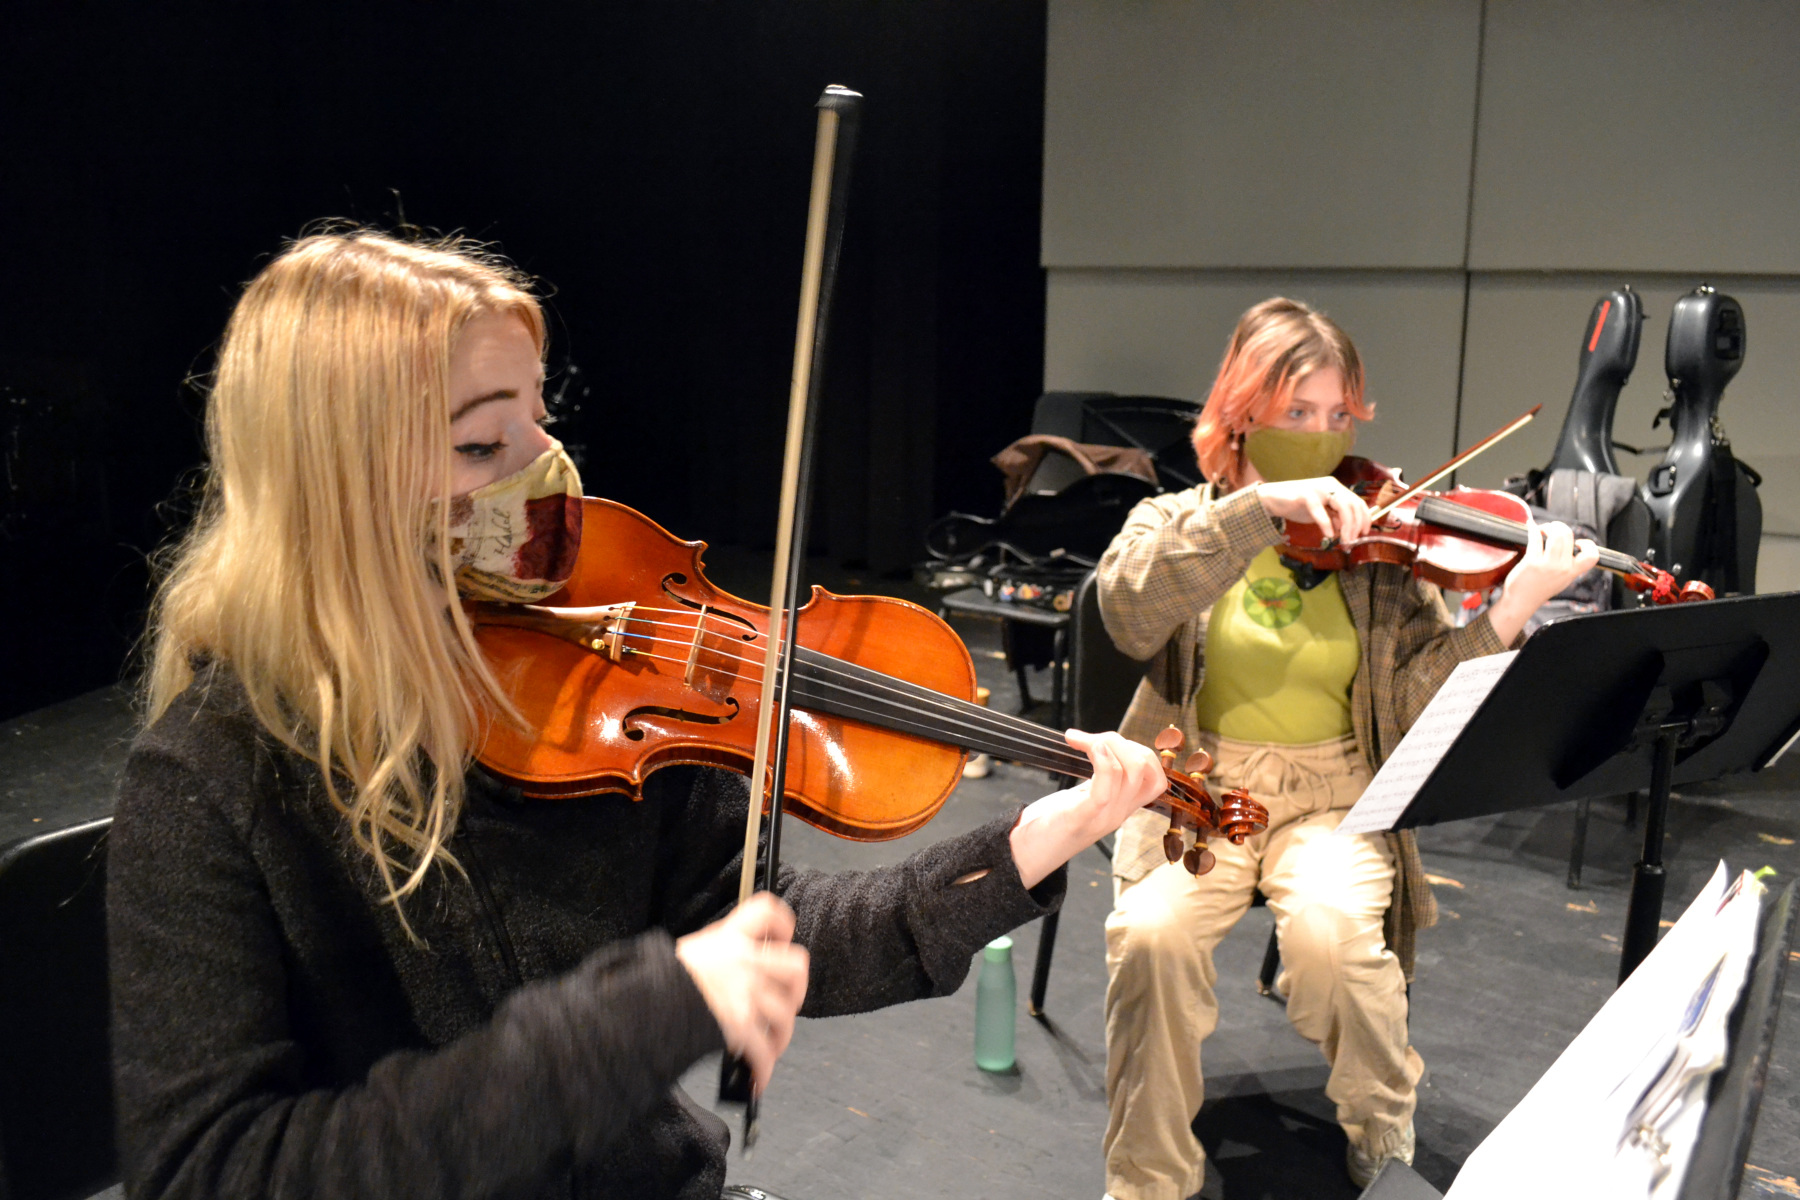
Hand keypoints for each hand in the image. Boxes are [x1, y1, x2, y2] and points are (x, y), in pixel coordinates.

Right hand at [674, 893, 808, 1092]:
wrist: (638, 1008)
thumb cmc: (657, 984)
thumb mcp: (690, 951)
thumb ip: (718, 951)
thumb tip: (739, 959)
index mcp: (728, 939)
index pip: (767, 912)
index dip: (783, 925)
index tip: (782, 940)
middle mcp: (742, 962)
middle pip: (796, 966)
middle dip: (797, 989)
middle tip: (788, 1001)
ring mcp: (744, 992)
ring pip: (786, 1014)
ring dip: (780, 1037)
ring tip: (770, 1046)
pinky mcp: (740, 1025)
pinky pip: (764, 1051)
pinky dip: (763, 1069)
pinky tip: (756, 1077)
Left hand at [1009, 730, 1166, 888]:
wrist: (1028, 854)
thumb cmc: (1052, 822)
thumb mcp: (1084, 800)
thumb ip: (1101, 782)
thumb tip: (1105, 749)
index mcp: (1122, 808)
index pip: (1156, 779)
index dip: (1142, 752)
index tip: (1111, 743)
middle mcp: (1119, 813)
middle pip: (1143, 767)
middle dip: (1121, 742)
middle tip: (1090, 740)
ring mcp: (1104, 817)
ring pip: (1129, 770)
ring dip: (1104, 742)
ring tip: (1077, 739)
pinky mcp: (1083, 817)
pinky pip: (1106, 787)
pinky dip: (1103, 760)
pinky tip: (1088, 745)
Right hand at [1255, 476, 1371, 542]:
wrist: (1273, 499)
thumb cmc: (1297, 505)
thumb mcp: (1321, 514)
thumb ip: (1334, 518)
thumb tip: (1346, 529)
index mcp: (1336, 488)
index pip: (1357, 502)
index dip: (1365, 518)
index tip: (1365, 533)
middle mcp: (1331, 485)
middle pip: (1353, 504)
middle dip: (1356, 524)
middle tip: (1352, 540)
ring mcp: (1318, 488)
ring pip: (1342, 505)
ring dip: (1346, 525)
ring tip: (1344, 540)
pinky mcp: (1305, 494)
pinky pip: (1319, 509)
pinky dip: (1326, 523)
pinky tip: (1328, 534)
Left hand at [1484, 517, 1601, 643]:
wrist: (1521, 602)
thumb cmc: (1539, 589)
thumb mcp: (1561, 580)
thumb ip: (1568, 565)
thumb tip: (1568, 544)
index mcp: (1572, 572)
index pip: (1592, 556)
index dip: (1589, 544)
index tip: (1578, 542)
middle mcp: (1563, 568)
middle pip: (1569, 536)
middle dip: (1560, 526)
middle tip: (1551, 528)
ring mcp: (1548, 565)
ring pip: (1555, 535)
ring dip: (1548, 526)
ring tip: (1542, 529)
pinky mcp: (1532, 562)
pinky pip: (1536, 538)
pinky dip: (1533, 528)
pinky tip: (1530, 526)